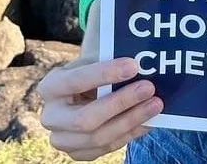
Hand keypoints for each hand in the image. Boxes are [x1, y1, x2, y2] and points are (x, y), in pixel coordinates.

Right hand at [37, 3, 161, 159]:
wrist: (81, 93)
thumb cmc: (90, 71)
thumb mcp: (92, 60)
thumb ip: (107, 58)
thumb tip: (140, 54)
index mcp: (50, 87)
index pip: (76, 80)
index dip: (105, 74)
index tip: (133, 65)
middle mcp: (51, 117)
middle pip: (85, 119)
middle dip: (121, 103)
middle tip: (149, 88)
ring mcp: (62, 139)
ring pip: (99, 137)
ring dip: (131, 120)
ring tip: (155, 104)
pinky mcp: (78, 153)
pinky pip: (107, 147)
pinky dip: (131, 133)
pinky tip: (149, 120)